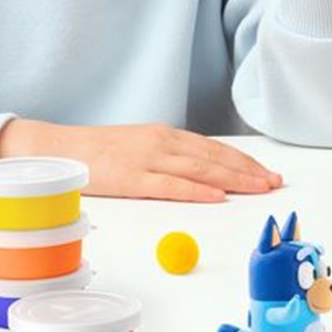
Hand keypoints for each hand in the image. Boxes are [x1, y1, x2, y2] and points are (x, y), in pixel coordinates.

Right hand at [0, 118, 282, 201]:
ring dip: (234, 180)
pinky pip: (171, 185)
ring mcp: (149, 158)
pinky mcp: (132, 177)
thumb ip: (169, 156)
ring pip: (201, 170)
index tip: (267, 172)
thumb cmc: (99, 152)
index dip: (244, 161)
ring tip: (259, 188)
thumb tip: (201, 173)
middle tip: (274, 182)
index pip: (215, 148)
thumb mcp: (141, 146)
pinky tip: (218, 197)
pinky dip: (197, 191)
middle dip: (249, 170)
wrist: (57, 149)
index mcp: (167, 134)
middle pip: (215, 158)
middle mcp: (164, 142)